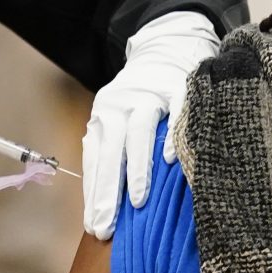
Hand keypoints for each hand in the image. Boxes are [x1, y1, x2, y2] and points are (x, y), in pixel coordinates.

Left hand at [82, 11, 219, 238]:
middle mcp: (120, 105)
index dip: (94, 193)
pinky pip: (175, 113)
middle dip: (107, 190)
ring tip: (138, 202)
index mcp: (104, 116)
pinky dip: (173, 136)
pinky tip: (173, 162)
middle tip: (107, 226)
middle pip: (110, 150)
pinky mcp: (176, 86)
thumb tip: (108, 201)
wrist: (167, 46)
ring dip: (138, 168)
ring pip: (138, 132)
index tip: (95, 227)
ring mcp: (149, 94)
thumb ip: (113, 151)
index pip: (95, 159)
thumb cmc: (143, 98)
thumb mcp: (120, 119)